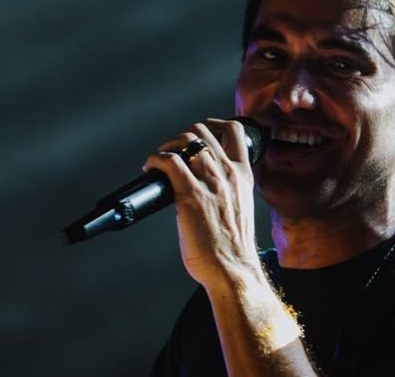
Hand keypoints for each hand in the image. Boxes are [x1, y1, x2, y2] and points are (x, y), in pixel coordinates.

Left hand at [143, 118, 259, 285]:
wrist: (234, 269)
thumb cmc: (233, 247)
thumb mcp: (240, 207)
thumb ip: (228, 190)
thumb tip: (205, 186)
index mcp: (243, 175)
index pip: (234, 130)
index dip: (212, 125)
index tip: (198, 134)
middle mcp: (229, 173)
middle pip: (203, 130)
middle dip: (182, 135)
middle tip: (171, 150)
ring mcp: (211, 182)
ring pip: (187, 140)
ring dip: (166, 145)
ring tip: (158, 160)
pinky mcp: (190, 195)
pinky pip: (169, 162)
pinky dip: (155, 159)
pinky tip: (150, 168)